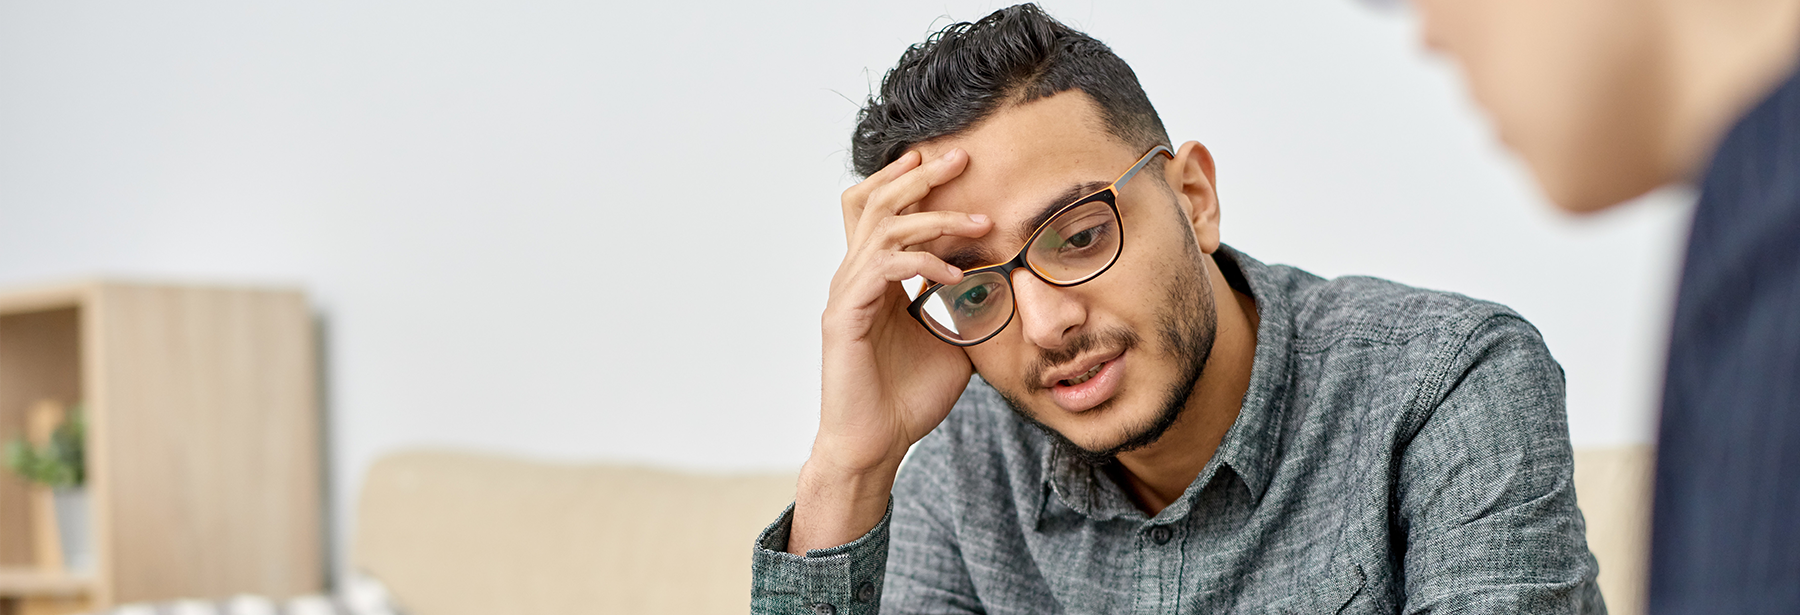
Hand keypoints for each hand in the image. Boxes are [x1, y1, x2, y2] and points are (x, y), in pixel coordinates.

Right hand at [790, 148, 991, 552]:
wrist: (875, 445)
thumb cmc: (909, 398)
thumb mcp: (954, 341)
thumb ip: (968, 306)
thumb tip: (1006, 283)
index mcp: (874, 277)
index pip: (884, 210)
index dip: (911, 180)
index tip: (955, 163)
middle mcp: (854, 276)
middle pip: (876, 201)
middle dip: (919, 175)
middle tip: (961, 156)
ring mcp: (845, 294)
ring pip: (882, 227)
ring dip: (933, 217)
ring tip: (979, 220)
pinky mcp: (844, 317)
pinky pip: (881, 269)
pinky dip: (920, 262)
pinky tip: (954, 274)